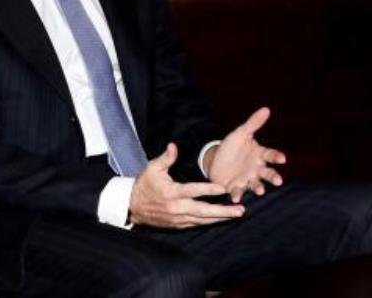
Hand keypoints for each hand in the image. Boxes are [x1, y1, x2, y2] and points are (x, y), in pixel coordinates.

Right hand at [129, 143, 244, 227]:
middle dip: (223, 211)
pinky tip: (222, 219)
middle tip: (240, 210)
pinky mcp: (178, 225)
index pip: (193, 191)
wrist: (131, 207)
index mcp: (171, 192)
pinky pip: (197, 224)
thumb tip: (174, 145)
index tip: (223, 189)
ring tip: (236, 215)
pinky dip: (210, 222)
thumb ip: (166, 158)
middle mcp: (176, 208)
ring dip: (221, 218)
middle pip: (203, 210)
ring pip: (203, 220)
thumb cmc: (143, 185)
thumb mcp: (152, 168)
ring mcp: (178, 218)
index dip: (208, 190)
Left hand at [205, 107, 286, 201]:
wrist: (215, 160)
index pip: (270, 155)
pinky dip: (238, 195)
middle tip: (278, 181)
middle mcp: (256, 169)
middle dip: (273, 177)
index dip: (276, 157)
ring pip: (256, 185)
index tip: (282, 159)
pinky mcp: (235, 187)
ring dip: (258, 188)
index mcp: (259, 155)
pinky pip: (238, 192)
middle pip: (267, 173)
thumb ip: (253, 123)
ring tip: (260, 191)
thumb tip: (266, 109)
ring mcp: (247, 179)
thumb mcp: (241, 133)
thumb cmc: (232, 146)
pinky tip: (236, 198)